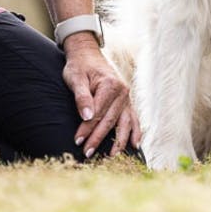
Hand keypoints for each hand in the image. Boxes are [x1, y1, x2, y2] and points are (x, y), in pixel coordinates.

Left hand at [62, 34, 140, 157]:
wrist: (88, 54)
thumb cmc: (79, 67)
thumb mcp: (75, 78)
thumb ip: (81, 97)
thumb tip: (86, 117)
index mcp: (110, 85)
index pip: (98, 112)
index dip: (87, 128)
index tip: (77, 141)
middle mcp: (122, 92)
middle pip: (110, 120)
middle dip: (98, 138)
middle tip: (87, 153)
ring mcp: (126, 98)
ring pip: (124, 123)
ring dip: (118, 141)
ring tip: (111, 157)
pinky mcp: (126, 102)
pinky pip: (133, 119)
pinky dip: (135, 132)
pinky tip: (135, 145)